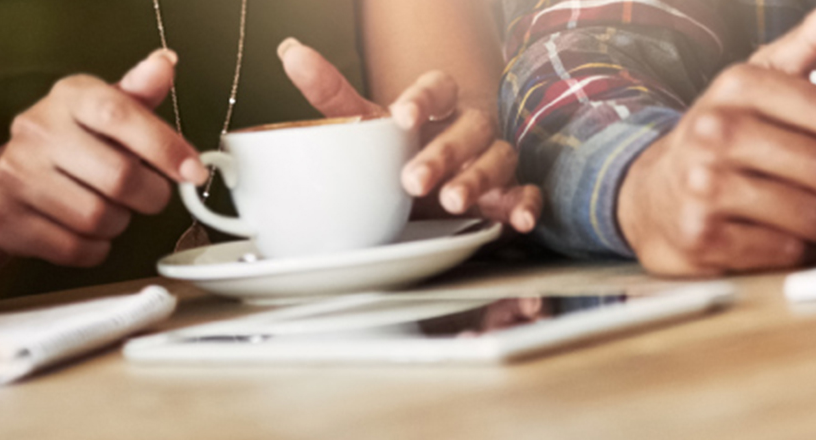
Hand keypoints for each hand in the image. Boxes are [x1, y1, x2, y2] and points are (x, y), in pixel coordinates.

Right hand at [0, 49, 204, 266]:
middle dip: (150, 195)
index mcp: (68, 98)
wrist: (2, 181)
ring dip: (119, 222)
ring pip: (99, 218)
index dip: (164, 146)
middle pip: (119, 177)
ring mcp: (19, 177)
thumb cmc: (68, 142)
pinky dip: (94, 248)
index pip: (120, 114)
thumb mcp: (102, 109)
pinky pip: (76, 249)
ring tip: (110, 208)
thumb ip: (139, 93)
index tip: (193, 171)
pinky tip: (87, 231)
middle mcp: (38, 131)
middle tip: (151, 194)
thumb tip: (165, 64)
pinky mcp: (12, 221)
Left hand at [276, 38, 540, 232]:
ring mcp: (492, 156)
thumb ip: (330, 92)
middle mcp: (470, 126)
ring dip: (477, 180)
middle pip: (468, 128)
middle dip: (443, 153)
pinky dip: (525, 205)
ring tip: (453, 201)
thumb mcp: (364, 121)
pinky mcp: (510, 189)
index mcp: (437, 103)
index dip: (422, 98)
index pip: (438, 86)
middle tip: (413, 179)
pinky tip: (518, 219)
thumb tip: (290, 51)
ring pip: (498, 159)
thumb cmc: (399, 144)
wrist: (433, 173)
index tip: (401, 115)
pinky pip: (526, 192)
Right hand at [616, 64, 815, 274]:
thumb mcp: (756, 83)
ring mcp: (702, 185)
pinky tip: (778, 234)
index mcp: (737, 85)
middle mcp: (713, 130)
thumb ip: (807, 47)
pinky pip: (784, 249)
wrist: (649, 197)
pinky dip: (795, 249)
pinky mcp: (701, 236)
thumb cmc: (720, 139)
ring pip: (811, 213)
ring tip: (808, 211)